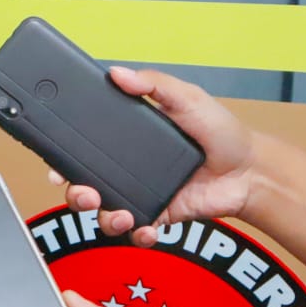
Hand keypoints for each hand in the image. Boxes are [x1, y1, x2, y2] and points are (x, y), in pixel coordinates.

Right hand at [56, 67, 258, 245]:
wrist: (249, 171)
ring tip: (120, 215)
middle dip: (75, 195)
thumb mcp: (187, 97)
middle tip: (86, 194)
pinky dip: (136, 234)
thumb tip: (117, 72)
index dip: (64, 159)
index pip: (84, 149)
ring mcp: (140, 195)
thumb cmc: (220, 132)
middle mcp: (127, 169)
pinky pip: (135, 232)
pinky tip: (146, 228)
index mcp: (127, 139)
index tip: (55, 166)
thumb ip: (153, 84)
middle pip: (84, 186)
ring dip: (104, 218)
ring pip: (104, 213)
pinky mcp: (157, 216)